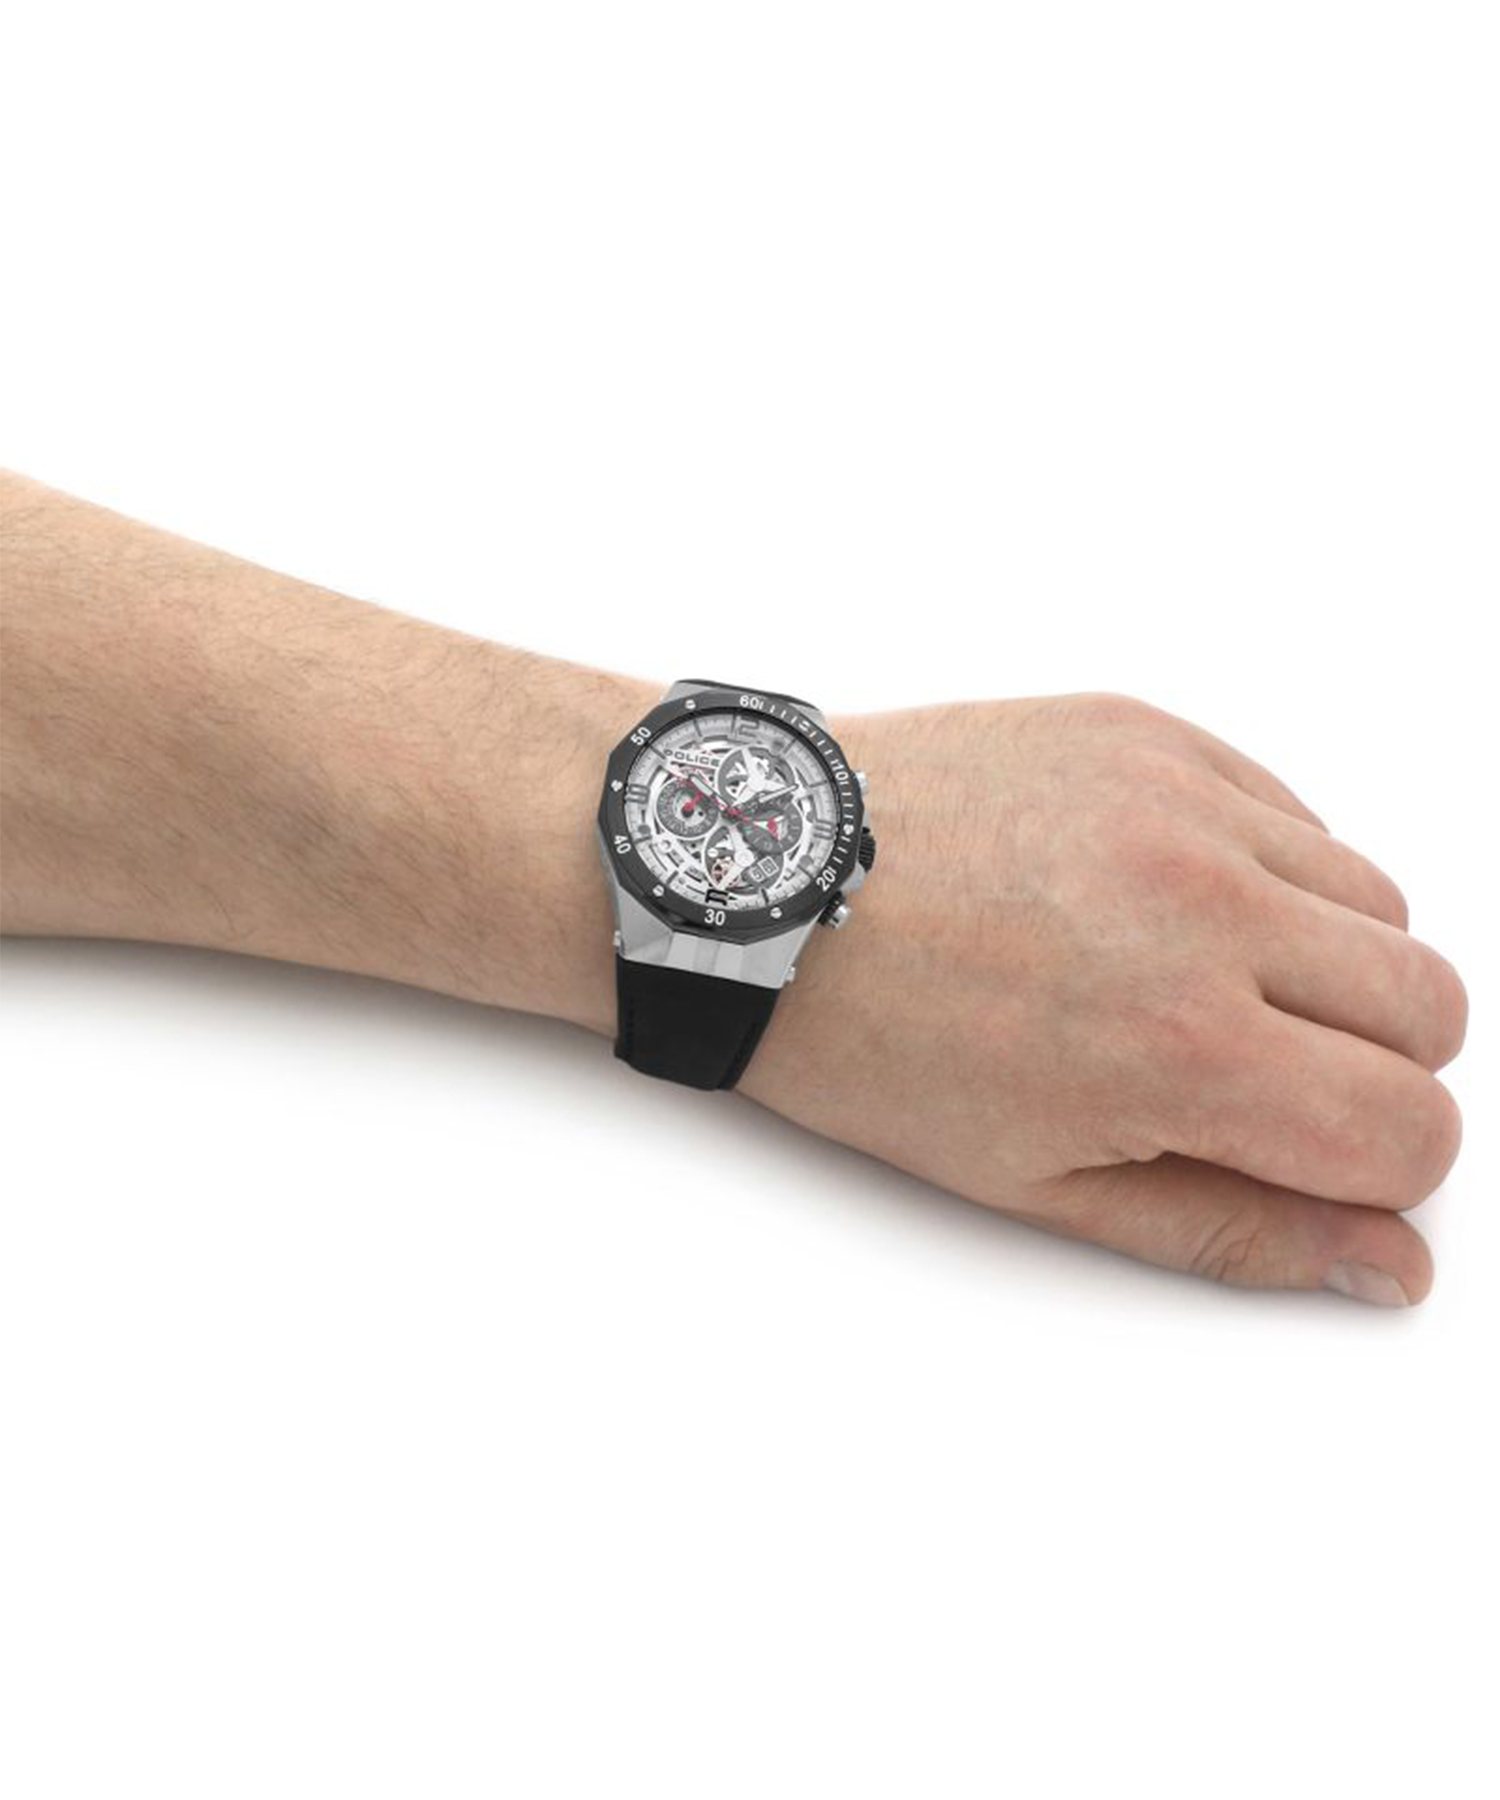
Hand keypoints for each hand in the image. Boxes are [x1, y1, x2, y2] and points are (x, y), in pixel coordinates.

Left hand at [737, 693, 1466, 1303]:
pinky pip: (1293, 811)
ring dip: (1327, 963)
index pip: (1409, 1129)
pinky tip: (1162, 903)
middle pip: (1431, 1006)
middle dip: (1373, 1068)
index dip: (1380, 1171)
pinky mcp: (1151, 732)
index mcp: (1181, 1044)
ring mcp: (1182, 801)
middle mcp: (1207, 905)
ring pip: (1378, 900)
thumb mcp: (1037, 1179)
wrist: (759, 884)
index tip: (1313, 1161)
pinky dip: (1268, 870)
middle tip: (1257, 1078)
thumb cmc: (869, 1039)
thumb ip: (1230, 1227)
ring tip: (1195, 983)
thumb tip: (1383, 1262)